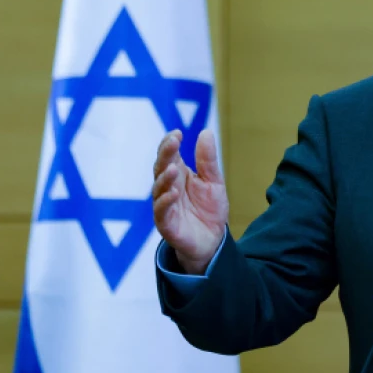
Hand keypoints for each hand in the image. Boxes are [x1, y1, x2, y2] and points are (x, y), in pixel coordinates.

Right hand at [152, 129, 228, 274]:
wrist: (213, 240)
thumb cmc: (209, 209)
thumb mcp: (214, 181)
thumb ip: (208, 160)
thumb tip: (206, 132)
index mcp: (178, 175)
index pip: (169, 155)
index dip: (169, 144)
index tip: (177, 133)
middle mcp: (167, 188)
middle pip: (161, 168)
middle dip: (165, 155)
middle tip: (173, 142)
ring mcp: (165, 206)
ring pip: (158, 189)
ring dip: (164, 178)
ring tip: (173, 169)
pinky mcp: (166, 224)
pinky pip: (161, 212)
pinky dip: (165, 202)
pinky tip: (174, 193)